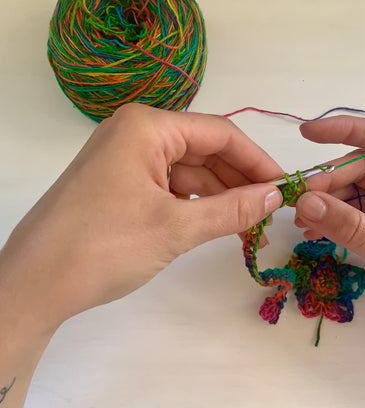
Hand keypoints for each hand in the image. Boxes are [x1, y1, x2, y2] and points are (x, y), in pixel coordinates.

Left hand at [1, 104, 282, 330]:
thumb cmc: (105, 247)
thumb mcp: (176, 227)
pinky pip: (169, 183)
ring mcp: (126, 156)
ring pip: (187, 169)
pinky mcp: (120, 180)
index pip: (219, 133)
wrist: (34, 285)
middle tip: (267, 211)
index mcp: (148, 126)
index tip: (283, 186)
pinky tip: (213, 222)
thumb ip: (232, 209)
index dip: (256, 160)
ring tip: (245, 224)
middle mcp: (137, 132)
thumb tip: (276, 195)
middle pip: (204, 149)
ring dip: (217, 194)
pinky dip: (193, 201)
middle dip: (237, 180)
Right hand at [294, 116, 364, 394]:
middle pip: (362, 170)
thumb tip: (305, 202)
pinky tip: (314, 233)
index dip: (346, 129)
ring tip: (301, 221)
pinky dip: (333, 223)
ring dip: (327, 203)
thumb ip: (355, 229)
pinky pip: (354, 220)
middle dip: (329, 181)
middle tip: (299, 202)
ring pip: (355, 195)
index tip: (308, 133)